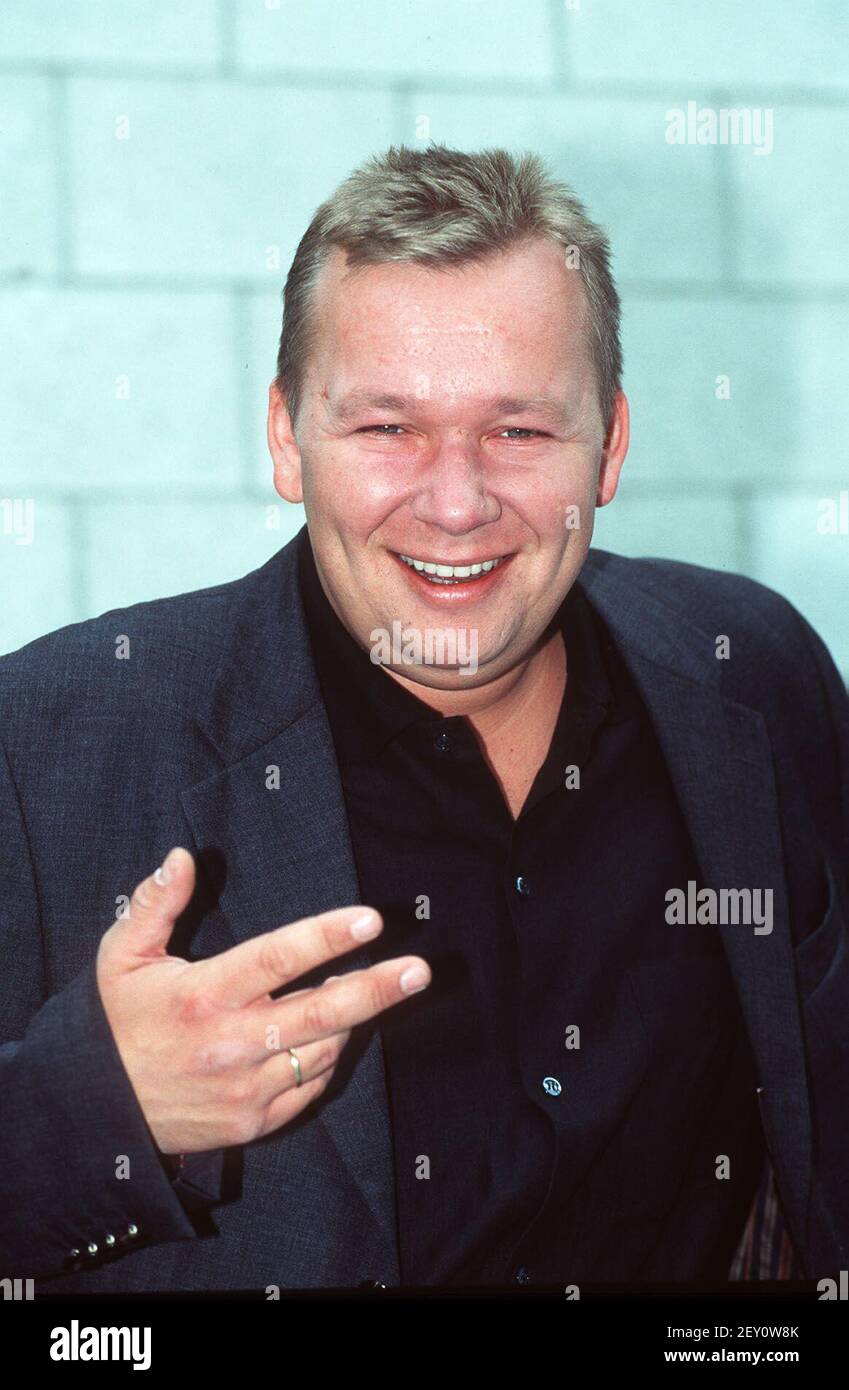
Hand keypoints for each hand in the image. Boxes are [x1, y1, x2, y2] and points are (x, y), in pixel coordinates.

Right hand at [95, 846, 429, 1154]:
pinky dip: (327, 1059)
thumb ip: (156, 903)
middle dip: (377, 989)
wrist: (95, 1112)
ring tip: (370, 990)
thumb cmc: (115, 1022)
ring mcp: (246, 1088)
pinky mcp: (253, 1122)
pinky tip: (333, 1036)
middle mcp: (231, 1043)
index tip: (371, 921)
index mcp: (204, 995)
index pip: (279, 958)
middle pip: (321, 1012)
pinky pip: (310, 1086)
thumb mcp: (121, 956)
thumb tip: (183, 855)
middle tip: (421, 970)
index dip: (328, 937)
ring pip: (323, 1049)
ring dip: (352, 1021)